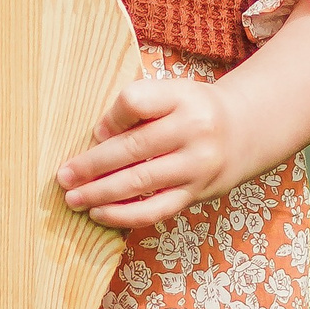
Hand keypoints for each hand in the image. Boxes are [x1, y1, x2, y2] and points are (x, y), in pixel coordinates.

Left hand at [58, 78, 253, 229]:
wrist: (246, 131)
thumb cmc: (195, 110)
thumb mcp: (174, 93)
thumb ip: (138, 106)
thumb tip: (99, 138)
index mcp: (183, 96)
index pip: (135, 101)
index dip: (110, 118)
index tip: (98, 132)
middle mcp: (194, 129)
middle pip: (132, 147)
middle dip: (91, 165)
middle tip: (63, 177)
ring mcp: (197, 164)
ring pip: (140, 182)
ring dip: (100, 193)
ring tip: (73, 199)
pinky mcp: (197, 192)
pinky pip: (155, 209)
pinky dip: (124, 215)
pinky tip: (100, 214)